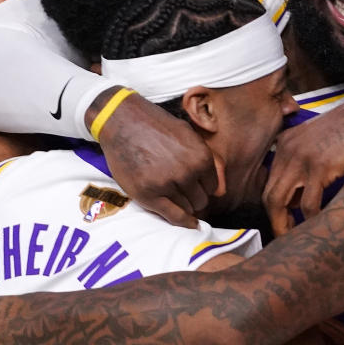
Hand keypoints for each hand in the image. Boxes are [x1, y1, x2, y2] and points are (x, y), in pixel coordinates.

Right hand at [96, 92, 220, 227]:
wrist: (123, 121)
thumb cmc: (156, 127)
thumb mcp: (189, 135)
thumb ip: (206, 160)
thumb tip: (220, 192)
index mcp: (201, 156)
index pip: (212, 187)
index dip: (203, 188)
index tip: (196, 189)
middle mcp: (187, 171)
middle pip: (201, 200)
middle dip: (193, 198)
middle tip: (181, 192)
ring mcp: (167, 184)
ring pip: (188, 209)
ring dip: (183, 206)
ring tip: (172, 196)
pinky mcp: (148, 194)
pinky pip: (173, 216)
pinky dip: (182, 222)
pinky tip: (188, 223)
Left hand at [263, 92, 343, 235]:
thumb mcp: (318, 144)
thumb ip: (303, 167)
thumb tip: (296, 200)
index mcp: (285, 143)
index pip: (269, 181)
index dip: (274, 206)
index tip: (284, 221)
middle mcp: (287, 150)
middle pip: (268, 194)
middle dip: (275, 220)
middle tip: (286, 236)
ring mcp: (301, 158)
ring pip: (279, 201)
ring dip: (285, 225)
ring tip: (296, 237)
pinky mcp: (319, 167)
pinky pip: (307, 203)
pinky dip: (311, 218)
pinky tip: (318, 224)